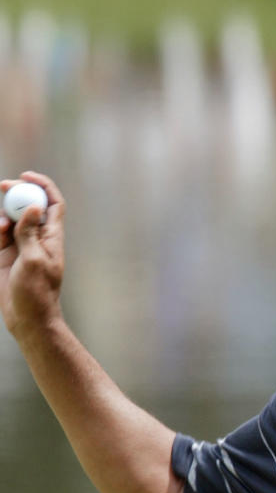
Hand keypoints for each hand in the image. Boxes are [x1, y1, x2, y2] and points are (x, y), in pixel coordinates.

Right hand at [0, 172, 64, 340]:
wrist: (27, 317)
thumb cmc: (36, 292)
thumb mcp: (33, 261)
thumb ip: (30, 233)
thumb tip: (34, 206)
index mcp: (52, 237)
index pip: (53, 204)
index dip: (43, 186)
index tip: (26, 176)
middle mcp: (38, 237)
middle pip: (29, 206)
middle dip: (16, 194)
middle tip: (2, 187)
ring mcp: (21, 245)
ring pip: (11, 218)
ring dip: (3, 215)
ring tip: (0, 229)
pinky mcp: (7, 253)